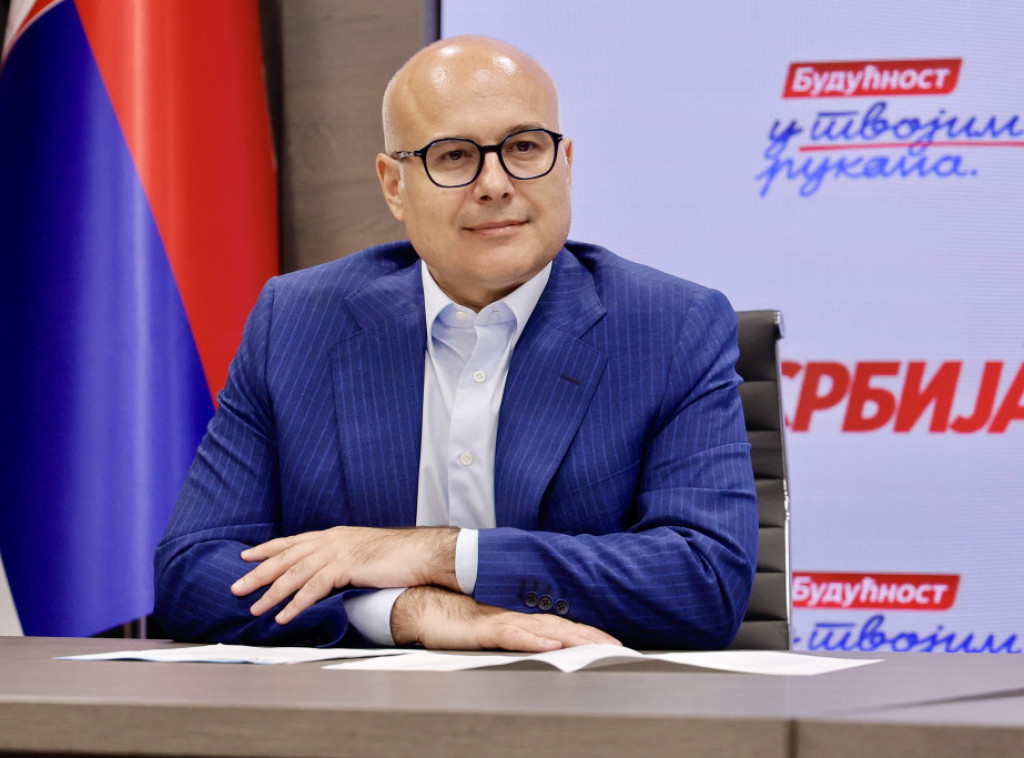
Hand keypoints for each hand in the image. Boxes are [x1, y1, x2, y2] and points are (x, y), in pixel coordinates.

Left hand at [231, 526, 458, 623]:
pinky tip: (284, 617)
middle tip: (236, 587)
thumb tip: (330, 574)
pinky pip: (314, 588)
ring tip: (254, 609)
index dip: (268, 549)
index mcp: (335, 535)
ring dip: (272, 593)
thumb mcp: (365, 554)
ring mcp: (338, 552)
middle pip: (286, 557)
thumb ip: (344, 560)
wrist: (421, 554)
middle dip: (259, 573)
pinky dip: (296, 604)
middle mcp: (332, 540)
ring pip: (295, 573)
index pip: (293, 541)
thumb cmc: (399, 556)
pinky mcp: (346, 567)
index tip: (247, 556)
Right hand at [390, 586, 620, 651]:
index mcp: (517, 616)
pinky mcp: (483, 628)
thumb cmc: (453, 617)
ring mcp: (500, 620)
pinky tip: (550, 646)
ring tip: (595, 646)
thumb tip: (538, 643)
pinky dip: (533, 640)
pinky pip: (512, 634)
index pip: (559, 625)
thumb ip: (513, 632)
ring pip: (542, 630)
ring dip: (571, 638)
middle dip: (589, 637)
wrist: (422, 605)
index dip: (585, 632)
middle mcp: (514, 616)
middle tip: (615, 646)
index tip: (609, 641)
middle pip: (559, 627)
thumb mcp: (489, 627)